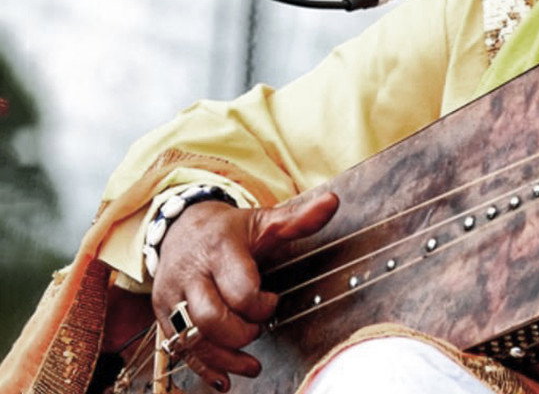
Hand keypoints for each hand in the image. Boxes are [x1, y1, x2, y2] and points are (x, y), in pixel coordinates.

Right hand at [150, 192, 338, 390]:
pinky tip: (224, 380)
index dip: (261, 304)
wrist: (180, 228)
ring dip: (225, 358)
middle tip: (258, 329)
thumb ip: (299, 218)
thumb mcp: (263, 221)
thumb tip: (333, 202)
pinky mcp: (164, 316)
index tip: (272, 300)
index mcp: (219, 251)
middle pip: (211, 319)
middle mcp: (190, 275)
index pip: (239, 289)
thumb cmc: (230, 230)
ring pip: (192, 339)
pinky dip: (203, 369)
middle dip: (241, 332)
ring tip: (251, 365)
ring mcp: (172, 297)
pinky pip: (179, 349)